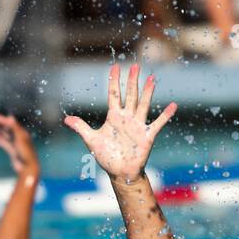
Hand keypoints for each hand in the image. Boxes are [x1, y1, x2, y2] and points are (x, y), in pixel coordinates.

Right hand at [0, 110, 40, 179]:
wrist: (27, 167)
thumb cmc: (26, 153)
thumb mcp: (20, 138)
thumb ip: (15, 128)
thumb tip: (10, 117)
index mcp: (21, 132)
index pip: (8, 122)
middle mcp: (18, 136)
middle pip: (6, 127)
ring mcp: (15, 143)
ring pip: (4, 134)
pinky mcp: (12, 150)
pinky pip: (4, 142)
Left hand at [64, 64, 175, 183]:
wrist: (120, 172)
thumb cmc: (107, 156)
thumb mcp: (91, 140)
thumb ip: (81, 128)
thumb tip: (66, 119)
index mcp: (114, 117)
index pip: (114, 95)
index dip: (114, 81)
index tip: (115, 67)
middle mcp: (127, 118)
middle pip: (130, 95)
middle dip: (132, 81)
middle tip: (135, 66)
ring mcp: (138, 125)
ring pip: (143, 105)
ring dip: (147, 92)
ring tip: (152, 78)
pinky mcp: (147, 136)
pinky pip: (158, 123)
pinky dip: (165, 115)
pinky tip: (173, 105)